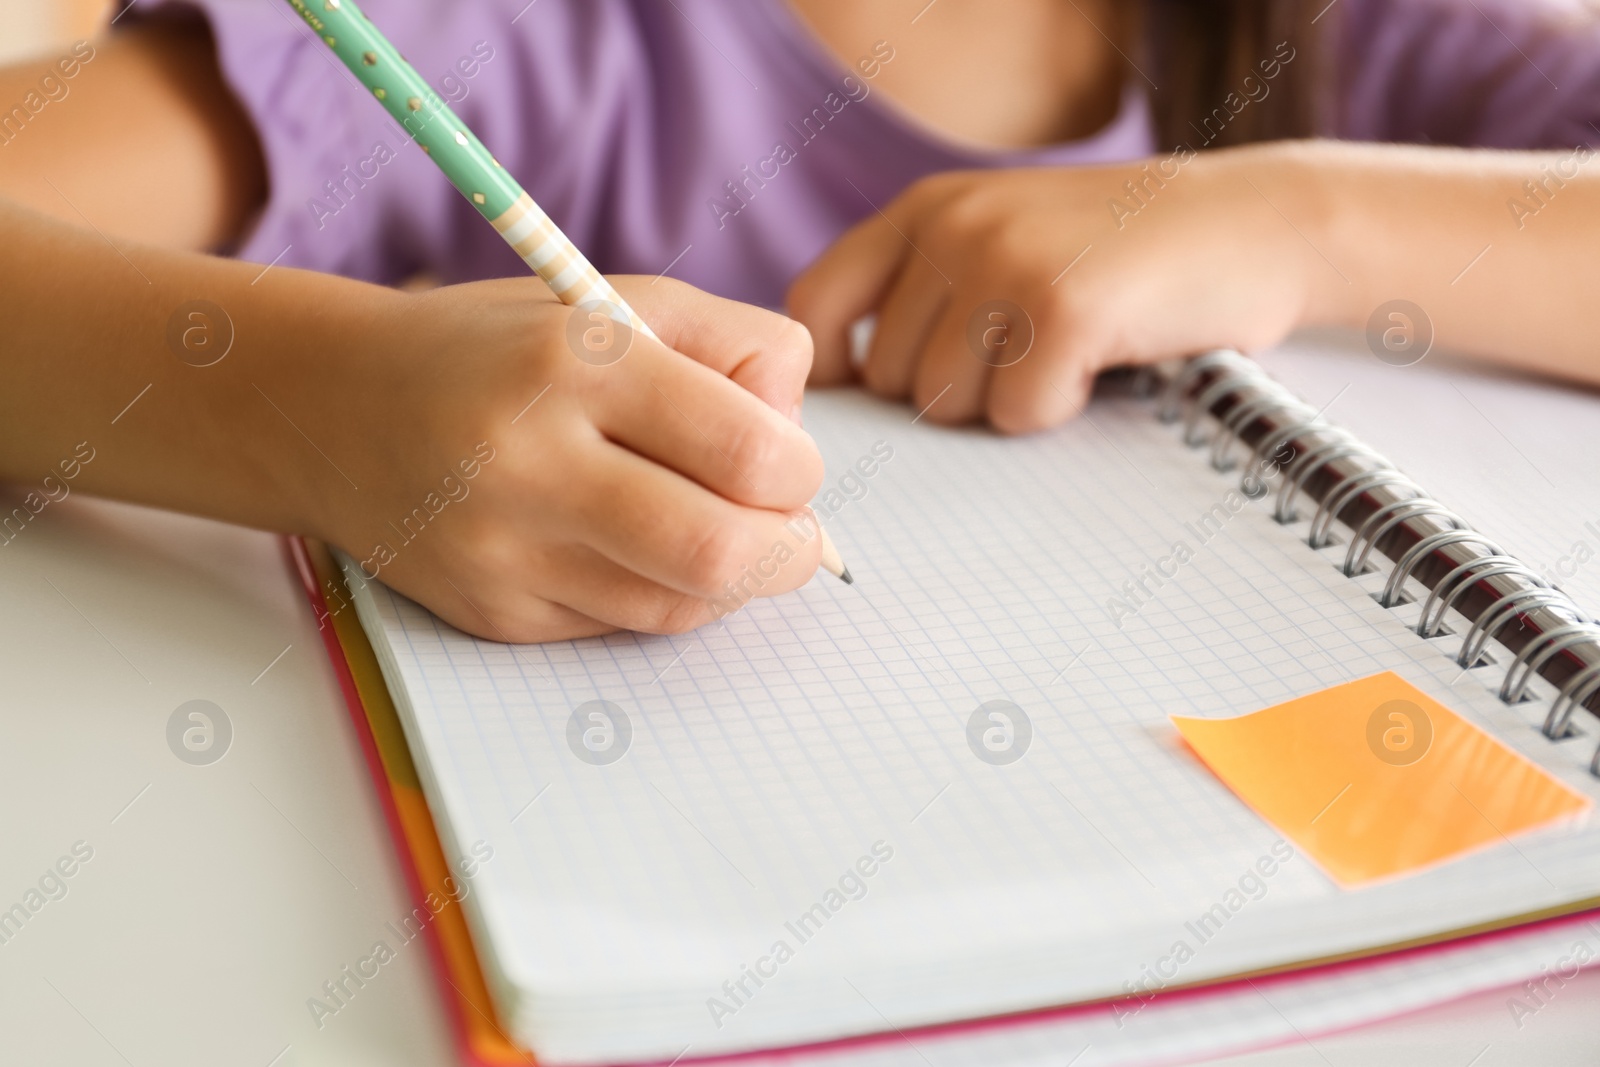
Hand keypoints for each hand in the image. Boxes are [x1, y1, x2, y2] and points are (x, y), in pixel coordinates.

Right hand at [296, 276, 824, 642]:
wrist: (335, 409)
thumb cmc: (507, 349)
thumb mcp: (622, 303)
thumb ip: (738, 348)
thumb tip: (799, 439)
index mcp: (576, 360)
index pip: (749, 453)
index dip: (799, 471)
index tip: (788, 464)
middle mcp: (530, 459)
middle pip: (722, 552)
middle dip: (788, 550)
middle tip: (789, 529)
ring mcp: (504, 550)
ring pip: (683, 606)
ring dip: (730, 577)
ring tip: (713, 525)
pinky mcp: (493, 614)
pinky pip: (625, 627)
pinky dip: (660, 594)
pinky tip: (635, 547)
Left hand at [789, 144, 1331, 432]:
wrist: (1255, 223)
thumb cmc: (1123, 253)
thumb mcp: (1004, 239)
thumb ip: (923, 290)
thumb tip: (845, 392)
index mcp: (925, 208)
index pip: (816, 305)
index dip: (836, 373)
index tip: (882, 399)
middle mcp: (953, 226)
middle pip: (889, 377)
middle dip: (951, 393)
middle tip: (1024, 358)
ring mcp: (1004, 263)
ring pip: (948, 404)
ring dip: (1007, 403)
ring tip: (1065, 352)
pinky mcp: (1060, 309)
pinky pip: (1018, 416)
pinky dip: (1061, 410)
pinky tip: (1101, 362)